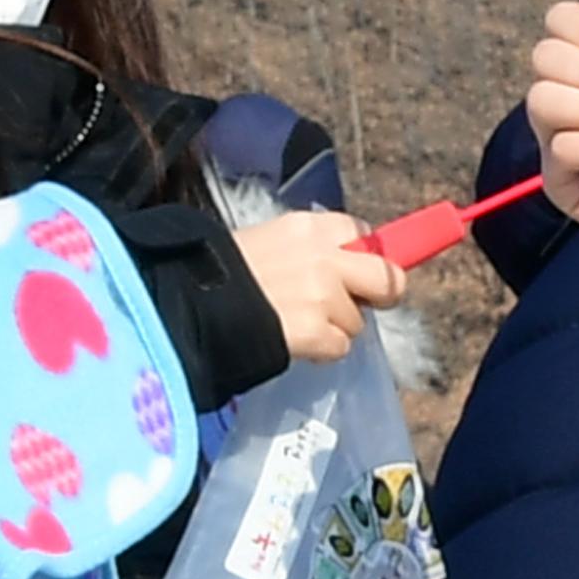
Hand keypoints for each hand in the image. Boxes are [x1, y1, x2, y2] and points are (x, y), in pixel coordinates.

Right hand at [231, 210, 406, 364]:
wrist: (189, 304)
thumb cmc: (223, 274)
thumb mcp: (268, 243)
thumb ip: (310, 251)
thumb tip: (349, 269)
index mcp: (309, 227)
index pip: (365, 233)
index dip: (362, 257)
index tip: (357, 272)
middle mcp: (322, 256)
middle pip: (388, 277)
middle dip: (379, 294)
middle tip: (357, 306)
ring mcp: (321, 294)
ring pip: (356, 321)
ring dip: (332, 329)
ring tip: (292, 322)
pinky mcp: (315, 330)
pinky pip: (339, 348)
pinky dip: (319, 352)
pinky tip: (291, 341)